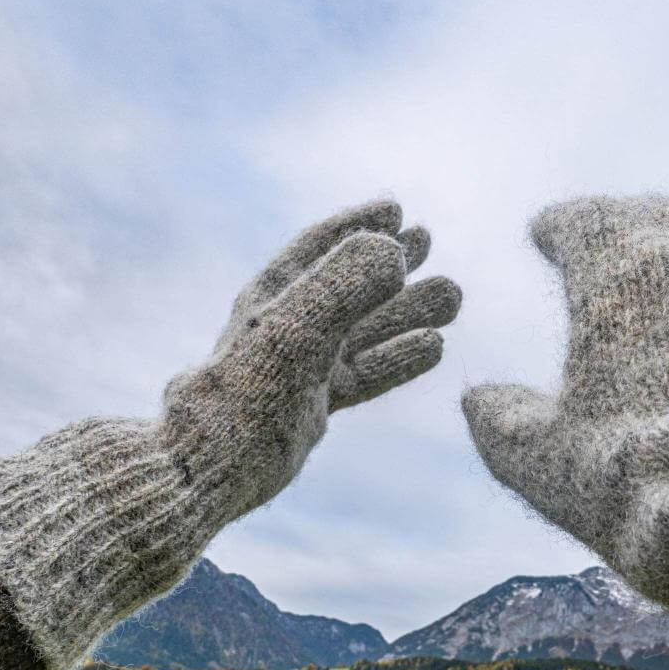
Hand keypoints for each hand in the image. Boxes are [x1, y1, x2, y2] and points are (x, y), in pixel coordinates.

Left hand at [164, 200, 460, 516]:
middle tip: (429, 239)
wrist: (216, 460)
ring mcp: (303, 365)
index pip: (320, 246)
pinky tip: (435, 345)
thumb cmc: (248, 389)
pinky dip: (400, 356)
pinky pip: (366, 372)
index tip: (396, 209)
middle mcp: (289, 325)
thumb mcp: (298, 327)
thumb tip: (394, 251)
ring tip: (452, 294)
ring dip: (408, 309)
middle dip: (390, 261)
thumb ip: (345, 285)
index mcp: (273, 295)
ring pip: (367, 328)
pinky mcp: (314, 403)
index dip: (358, 224)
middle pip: (350, 283)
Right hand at [461, 195, 668, 587]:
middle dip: (628, 224)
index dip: (559, 225)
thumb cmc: (650, 482)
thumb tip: (476, 401)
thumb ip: (504, 424)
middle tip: (612, 233)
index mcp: (621, 269)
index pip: (581, 221)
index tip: (546, 230)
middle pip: (658, 218)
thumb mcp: (550, 464)